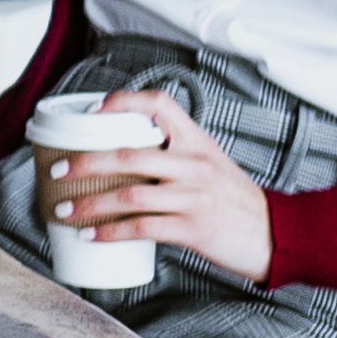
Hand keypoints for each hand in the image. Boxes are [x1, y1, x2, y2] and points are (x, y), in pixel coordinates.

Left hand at [45, 83, 272, 281]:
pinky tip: (92, 236)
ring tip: (64, 211)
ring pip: (129, 195)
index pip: (159, 104)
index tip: (92, 112)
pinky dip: (111, 232)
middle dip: (85, 163)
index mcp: (197, 142)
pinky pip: (142, 228)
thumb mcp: (211, 164)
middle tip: (57, 172)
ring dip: (90, 204)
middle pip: (128, 155)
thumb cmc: (236, 201)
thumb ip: (175, 155)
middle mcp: (194, 164)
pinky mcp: (194, 229)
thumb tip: (122, 157)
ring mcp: (194, 197)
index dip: (122, 101)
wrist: (279, 235)